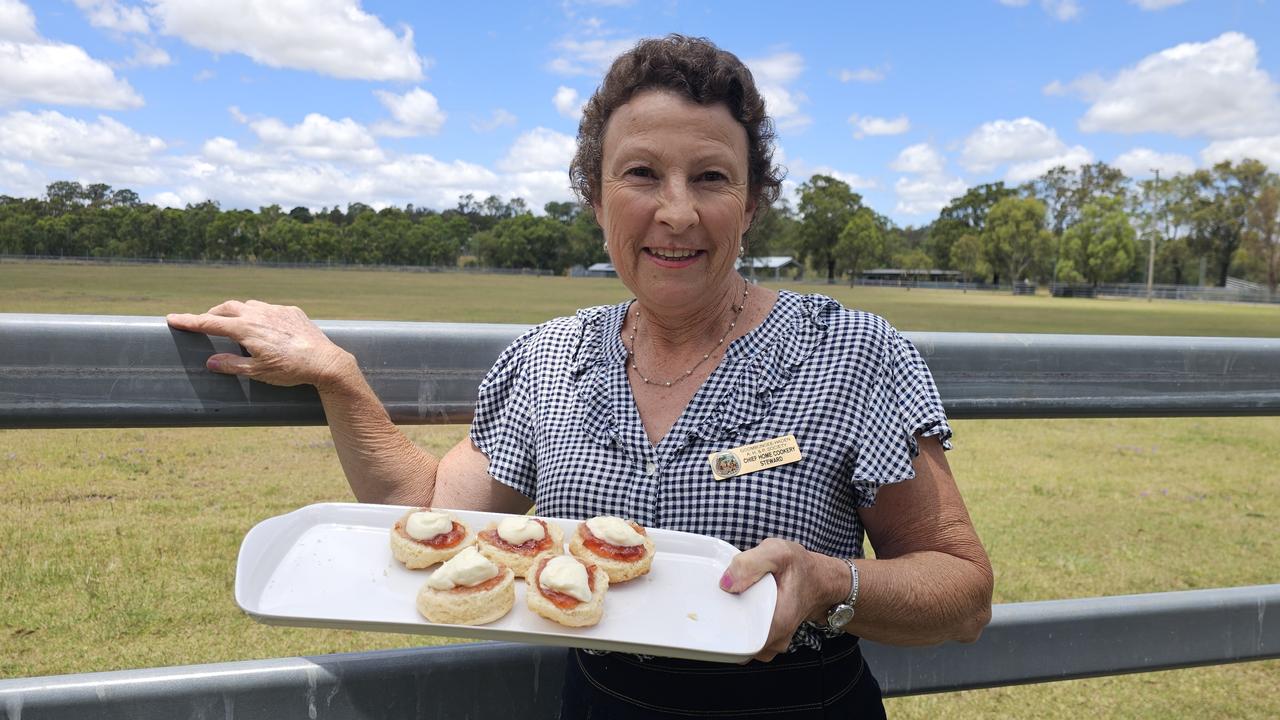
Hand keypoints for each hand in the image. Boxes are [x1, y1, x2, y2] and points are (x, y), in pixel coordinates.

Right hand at [166, 300, 352, 388]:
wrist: (325, 361)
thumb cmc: (290, 370)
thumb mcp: (257, 372)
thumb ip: (232, 365)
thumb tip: (210, 362)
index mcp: (246, 329)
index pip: (210, 323)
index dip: (189, 321)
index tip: (172, 318)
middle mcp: (259, 314)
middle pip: (227, 308)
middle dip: (213, 314)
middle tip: (204, 322)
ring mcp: (276, 310)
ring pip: (249, 305)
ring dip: (237, 312)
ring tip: (234, 324)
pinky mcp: (292, 311)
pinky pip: (270, 309)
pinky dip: (260, 315)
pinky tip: (264, 326)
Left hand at [720, 538, 838, 661]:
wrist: (821, 580)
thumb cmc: (802, 567)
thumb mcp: (778, 552)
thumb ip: (751, 563)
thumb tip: (726, 582)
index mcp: (777, 623)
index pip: (739, 643)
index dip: (721, 626)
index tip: (714, 609)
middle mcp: (775, 640)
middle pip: (735, 645)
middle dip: (722, 623)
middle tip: (721, 599)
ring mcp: (772, 643)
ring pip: (739, 643)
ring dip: (730, 623)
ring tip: (732, 600)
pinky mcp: (768, 639)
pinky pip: (746, 638)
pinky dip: (739, 622)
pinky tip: (740, 604)